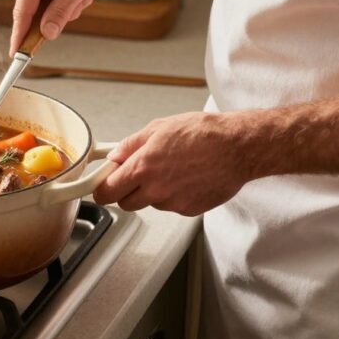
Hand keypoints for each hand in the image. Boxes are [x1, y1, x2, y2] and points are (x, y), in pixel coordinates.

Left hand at [92, 112, 257, 215]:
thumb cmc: (203, 134)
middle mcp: (156, 189)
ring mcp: (173, 203)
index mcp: (143, 167)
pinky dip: (174, 195)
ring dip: (153, 192)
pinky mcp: (189, 210)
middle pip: (126, 203)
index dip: (102, 189)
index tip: (101, 187)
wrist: (237, 147)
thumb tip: (115, 156)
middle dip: (126, 191)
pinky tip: (187, 178)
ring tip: (172, 170)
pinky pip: (172, 206)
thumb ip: (131, 145)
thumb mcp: (159, 128)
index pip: (107, 191)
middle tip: (137, 175)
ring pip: (151, 204)